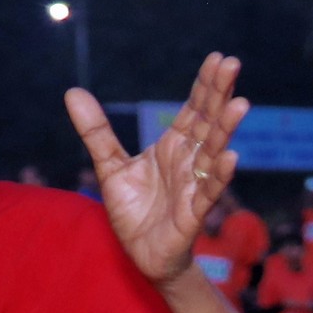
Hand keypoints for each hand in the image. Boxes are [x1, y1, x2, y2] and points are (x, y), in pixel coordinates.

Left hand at [71, 54, 248, 285]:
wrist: (141, 254)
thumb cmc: (135, 211)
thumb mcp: (109, 166)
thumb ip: (96, 130)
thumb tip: (72, 91)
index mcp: (174, 147)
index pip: (194, 110)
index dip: (204, 86)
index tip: (217, 59)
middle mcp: (189, 162)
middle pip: (209, 123)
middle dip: (220, 95)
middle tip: (232, 64)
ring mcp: (194, 185)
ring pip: (214, 153)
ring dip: (227, 129)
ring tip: (240, 104)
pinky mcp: (193, 213)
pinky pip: (209, 192)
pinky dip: (220, 175)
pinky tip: (230, 156)